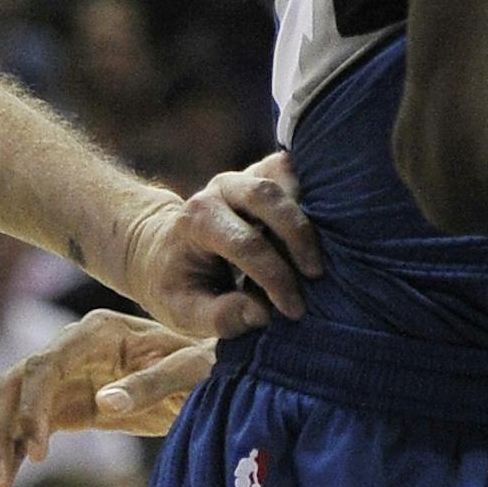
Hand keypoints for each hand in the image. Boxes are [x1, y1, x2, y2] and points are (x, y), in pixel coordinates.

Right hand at [0, 310, 213, 486]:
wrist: (216, 369)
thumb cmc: (208, 361)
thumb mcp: (190, 370)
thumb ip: (149, 383)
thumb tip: (104, 403)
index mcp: (95, 331)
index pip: (44, 364)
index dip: (33, 406)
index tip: (37, 452)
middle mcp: (68, 350)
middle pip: (13, 388)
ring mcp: (61, 380)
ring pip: (5, 414)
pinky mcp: (63, 410)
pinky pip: (22, 439)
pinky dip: (0, 468)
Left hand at [119, 151, 322, 336]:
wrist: (163, 249)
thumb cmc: (177, 284)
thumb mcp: (182, 312)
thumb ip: (219, 317)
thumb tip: (263, 313)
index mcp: (197, 220)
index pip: (245, 244)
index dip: (275, 277)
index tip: (294, 308)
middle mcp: (220, 189)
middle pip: (267, 197)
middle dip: (298, 235)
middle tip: (316, 274)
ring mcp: (243, 175)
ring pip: (283, 175)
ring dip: (308, 211)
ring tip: (322, 251)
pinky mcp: (262, 172)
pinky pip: (293, 169)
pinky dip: (311, 191)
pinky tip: (324, 225)